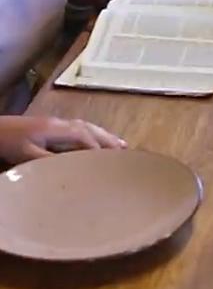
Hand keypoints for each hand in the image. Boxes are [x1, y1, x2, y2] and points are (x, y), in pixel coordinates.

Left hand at [0, 115, 125, 163]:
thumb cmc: (10, 142)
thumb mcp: (27, 154)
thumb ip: (50, 160)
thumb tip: (73, 166)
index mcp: (58, 129)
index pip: (85, 137)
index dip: (99, 148)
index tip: (112, 161)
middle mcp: (61, 123)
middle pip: (90, 129)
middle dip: (108, 138)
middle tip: (125, 149)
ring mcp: (57, 123)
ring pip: (87, 127)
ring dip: (103, 135)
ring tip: (118, 144)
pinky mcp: (52, 126)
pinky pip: (80, 128)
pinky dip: (92, 134)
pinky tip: (93, 140)